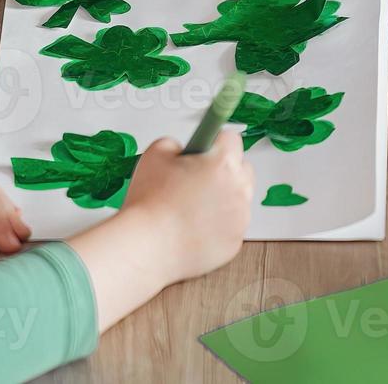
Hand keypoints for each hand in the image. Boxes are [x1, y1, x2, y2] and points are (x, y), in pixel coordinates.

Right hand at [64, 129, 253, 331]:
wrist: (145, 248)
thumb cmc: (149, 203)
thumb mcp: (155, 154)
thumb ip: (175, 145)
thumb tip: (184, 151)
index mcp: (223, 162)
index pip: (230, 139)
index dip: (213, 144)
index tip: (204, 151)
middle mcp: (240, 188)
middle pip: (242, 169)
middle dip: (223, 171)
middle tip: (195, 181)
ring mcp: (240, 218)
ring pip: (239, 200)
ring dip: (222, 200)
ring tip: (191, 209)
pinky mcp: (234, 242)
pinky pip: (231, 227)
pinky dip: (217, 227)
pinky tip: (193, 229)